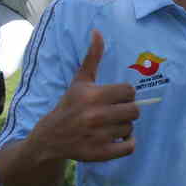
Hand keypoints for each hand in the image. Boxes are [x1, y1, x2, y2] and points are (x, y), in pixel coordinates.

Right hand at [30, 29, 138, 161]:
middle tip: (116, 112)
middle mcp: (96, 115)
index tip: (116, 97)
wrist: (51, 137)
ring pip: (130, 128)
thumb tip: (97, 31)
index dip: (125, 94)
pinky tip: (118, 139)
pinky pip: (130, 147)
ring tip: (111, 125)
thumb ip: (93, 56)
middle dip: (127, 110)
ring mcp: (98, 136)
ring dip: (124, 127)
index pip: (129, 91)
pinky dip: (128, 144)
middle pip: (134, 110)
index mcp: (93, 95)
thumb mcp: (81, 80)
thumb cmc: (71, 104)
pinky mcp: (100, 154)